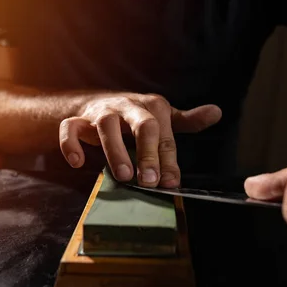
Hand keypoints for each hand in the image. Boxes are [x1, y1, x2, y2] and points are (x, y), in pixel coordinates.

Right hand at [59, 92, 221, 187]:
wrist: (96, 103)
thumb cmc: (135, 116)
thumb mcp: (163, 117)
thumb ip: (187, 121)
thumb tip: (217, 112)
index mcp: (152, 106)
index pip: (164, 134)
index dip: (168, 159)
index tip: (170, 183)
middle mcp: (128, 105)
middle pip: (142, 124)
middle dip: (147, 153)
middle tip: (150, 182)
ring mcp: (102, 111)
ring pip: (106, 125)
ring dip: (115, 151)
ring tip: (123, 176)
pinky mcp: (78, 120)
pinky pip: (70, 128)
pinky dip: (71, 144)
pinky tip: (78, 163)